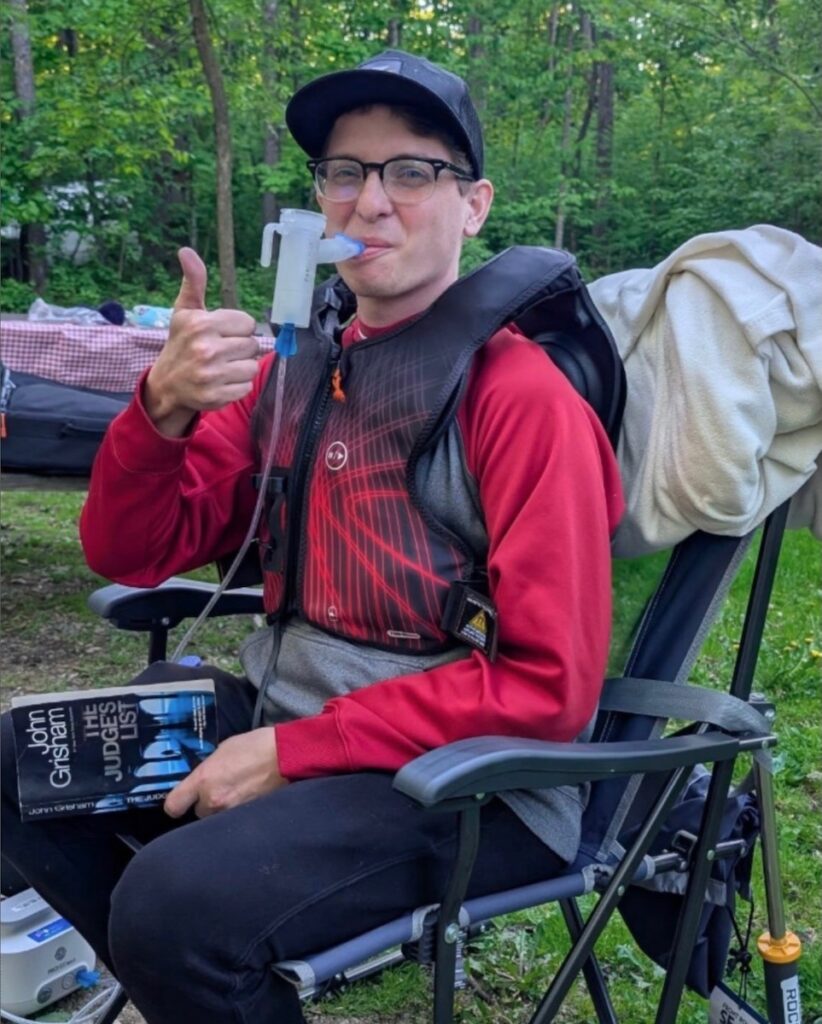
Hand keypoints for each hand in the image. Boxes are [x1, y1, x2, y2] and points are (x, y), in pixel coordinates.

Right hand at [144, 248, 260, 436]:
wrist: (167, 384)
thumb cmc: (181, 343)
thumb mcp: (185, 311)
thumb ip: (194, 282)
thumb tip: (186, 251)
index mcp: (201, 324)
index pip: (247, 323)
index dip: (237, 328)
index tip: (221, 333)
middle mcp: (206, 349)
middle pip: (252, 345)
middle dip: (240, 348)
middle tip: (222, 351)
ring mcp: (211, 375)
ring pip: (252, 367)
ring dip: (241, 367)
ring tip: (222, 366)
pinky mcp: (217, 396)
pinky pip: (246, 386)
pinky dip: (237, 385)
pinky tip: (221, 381)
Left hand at [163, 727, 286, 818]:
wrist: (286, 756)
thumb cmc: (256, 746)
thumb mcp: (224, 750)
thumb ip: (209, 768)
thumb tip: (205, 777)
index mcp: (204, 779)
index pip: (174, 806)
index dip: (176, 805)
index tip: (182, 801)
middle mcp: (214, 800)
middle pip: (198, 813)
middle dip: (206, 804)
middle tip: (219, 790)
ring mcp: (231, 812)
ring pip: (216, 819)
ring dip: (222, 810)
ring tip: (236, 794)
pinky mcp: (247, 818)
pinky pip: (233, 820)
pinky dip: (237, 813)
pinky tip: (247, 799)